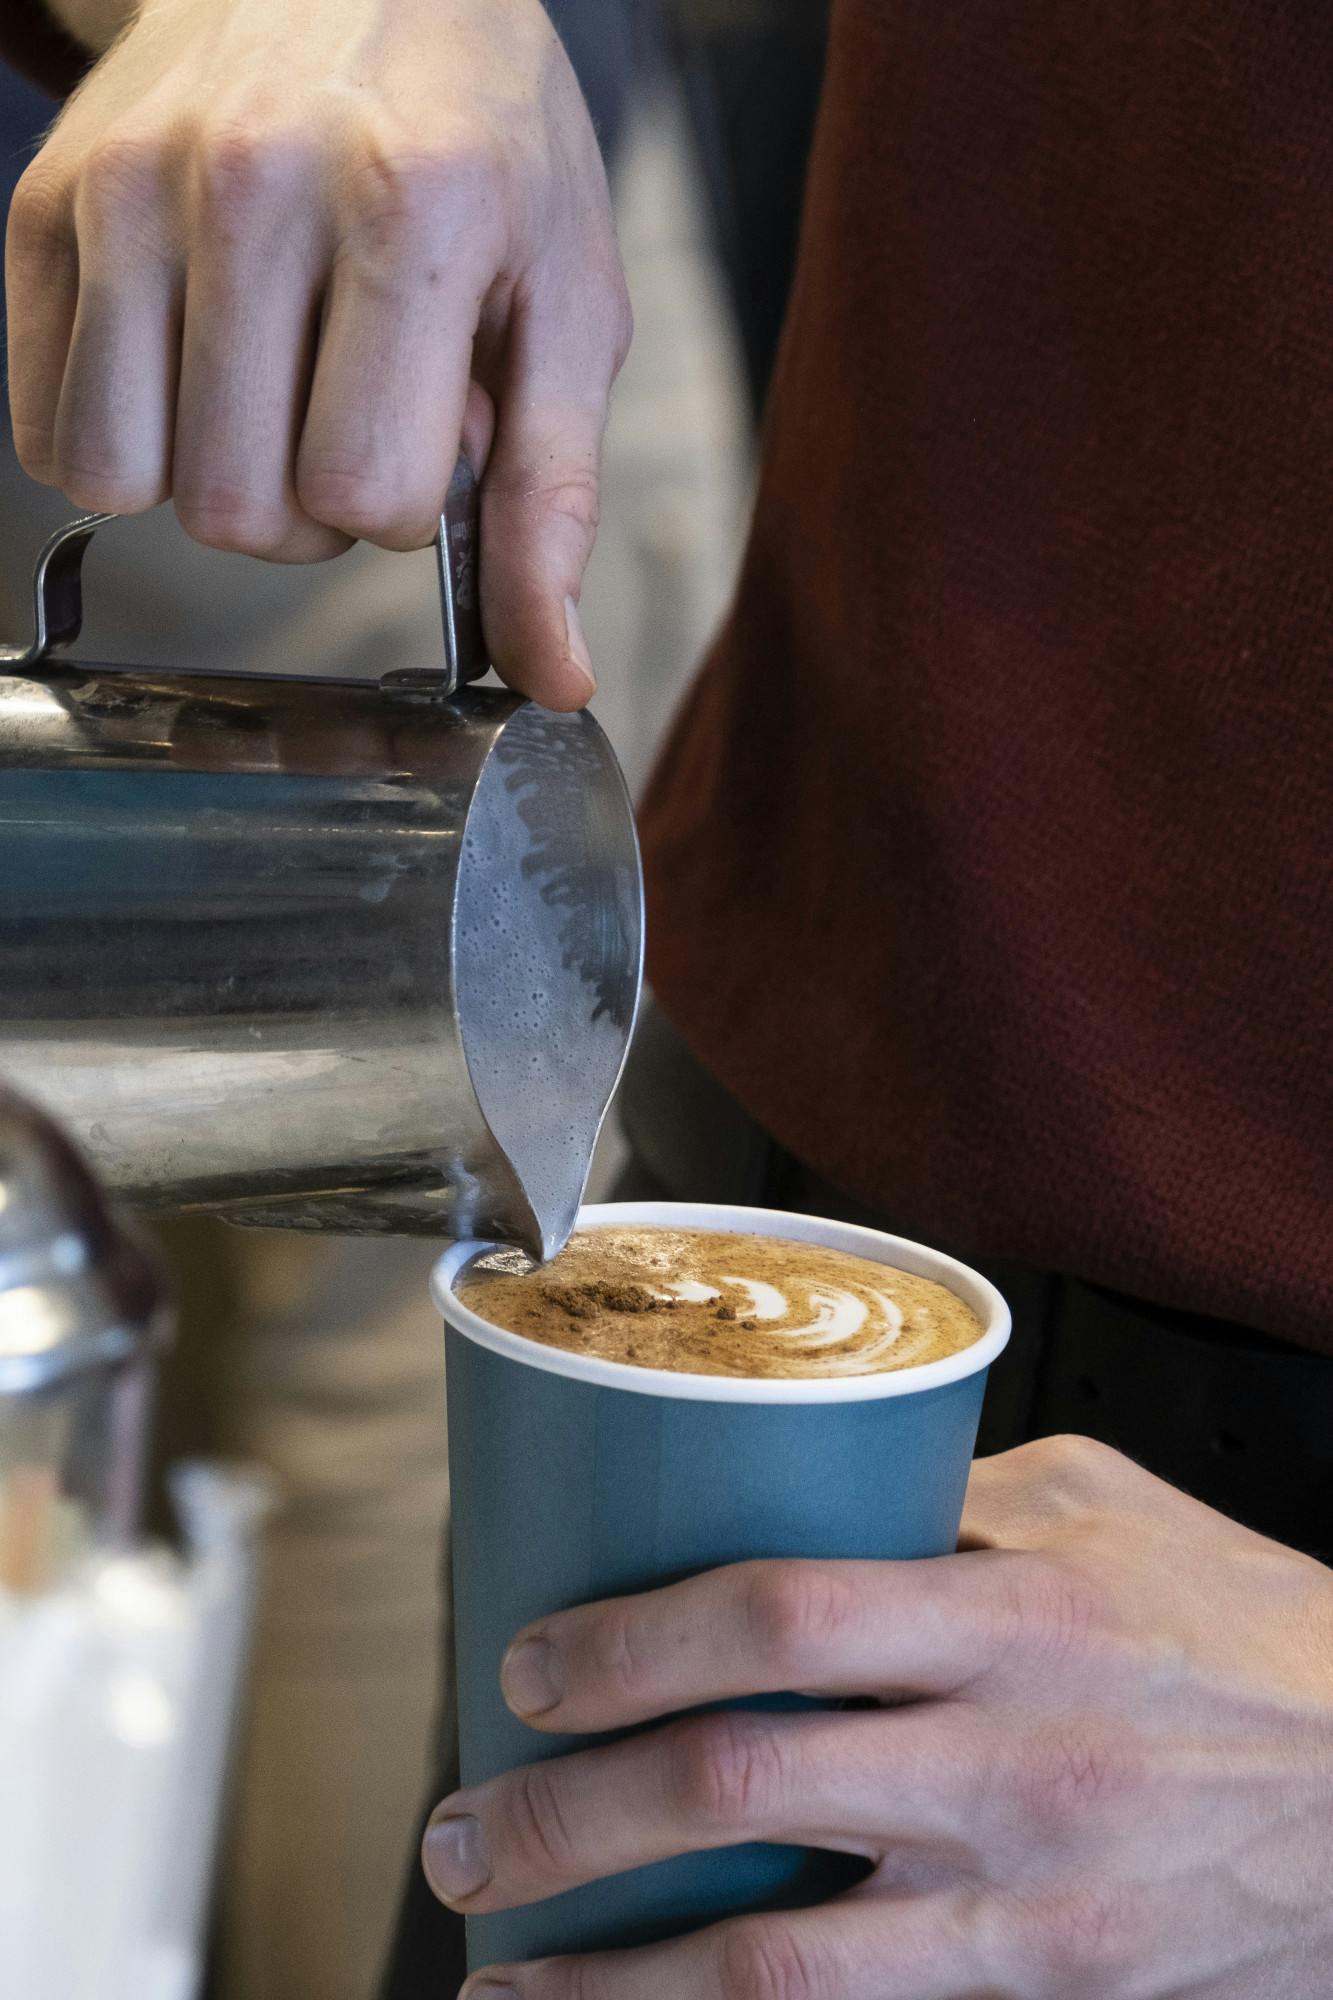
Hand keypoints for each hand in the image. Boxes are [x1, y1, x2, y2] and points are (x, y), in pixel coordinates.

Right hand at [5, 0, 630, 706]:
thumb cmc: (485, 141)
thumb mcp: (565, 309)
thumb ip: (553, 502)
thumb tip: (553, 677)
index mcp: (408, 210)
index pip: (364, 495)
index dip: (401, 505)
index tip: (422, 429)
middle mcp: (250, 185)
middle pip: (237, 511)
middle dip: (305, 510)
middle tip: (341, 411)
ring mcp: (129, 187)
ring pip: (125, 480)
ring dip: (205, 480)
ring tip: (266, 391)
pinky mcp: (47, 200)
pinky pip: (49, 429)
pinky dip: (122, 439)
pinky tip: (191, 368)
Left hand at [424, 1436, 1332, 1997]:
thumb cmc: (1247, 1628)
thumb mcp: (1102, 1507)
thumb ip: (942, 1495)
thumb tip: (792, 1490)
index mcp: (1018, 1612)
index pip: (780, 1617)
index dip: (631, 1644)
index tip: (534, 1663)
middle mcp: (1008, 1764)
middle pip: (738, 1793)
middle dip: (567, 1821)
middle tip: (468, 1829)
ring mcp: (1023, 1904)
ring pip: (772, 1967)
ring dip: (610, 1979)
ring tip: (500, 1969)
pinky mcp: (1042, 1992)